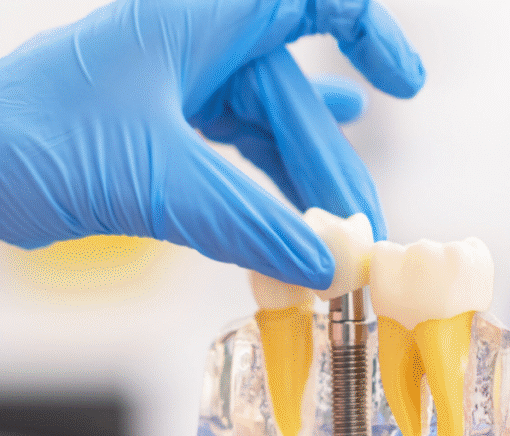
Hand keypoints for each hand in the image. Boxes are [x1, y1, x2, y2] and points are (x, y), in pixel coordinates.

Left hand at [0, 0, 423, 288]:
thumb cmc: (26, 140)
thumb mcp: (154, 183)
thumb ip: (249, 225)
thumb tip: (326, 266)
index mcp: (197, 19)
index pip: (309, 2)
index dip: (367, 32)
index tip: (404, 87)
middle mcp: (197, 43)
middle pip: (294, 97)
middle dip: (332, 167)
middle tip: (359, 236)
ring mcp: (182, 82)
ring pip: (272, 131)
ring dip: (307, 184)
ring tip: (342, 235)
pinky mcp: (169, 122)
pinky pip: (243, 148)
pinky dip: (275, 182)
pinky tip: (308, 201)